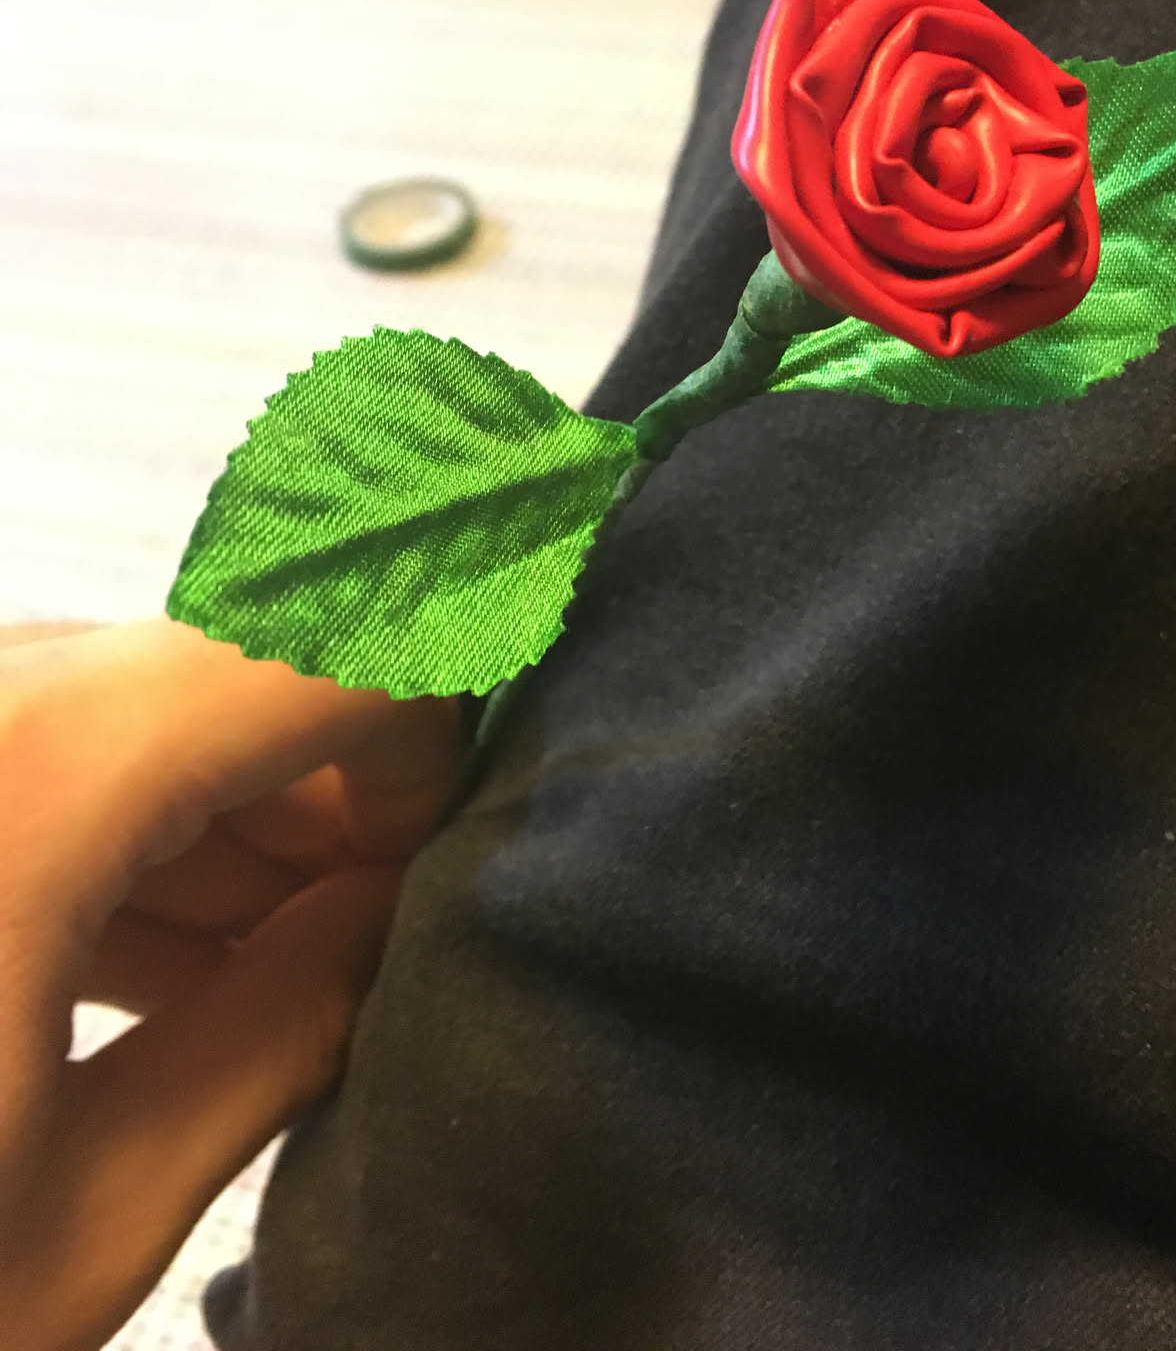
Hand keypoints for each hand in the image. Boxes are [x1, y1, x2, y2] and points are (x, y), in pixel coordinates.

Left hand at [0, 618, 462, 1350]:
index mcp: (38, 771)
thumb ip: (285, 1026)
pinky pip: (53, 746)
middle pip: (239, 677)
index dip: (433, 736)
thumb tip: (387, 915)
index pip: (338, 646)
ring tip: (242, 992)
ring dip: (228, 826)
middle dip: (334, 798)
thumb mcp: (82, 1214)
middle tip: (361, 952)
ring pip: (148, 711)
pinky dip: (123, 836)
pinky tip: (123, 974)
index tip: (450, 857)